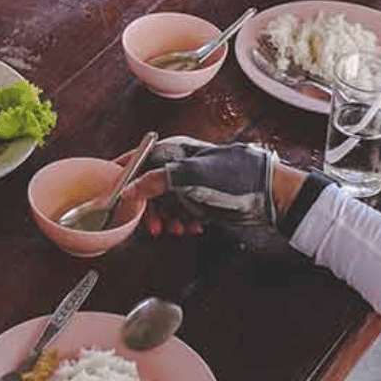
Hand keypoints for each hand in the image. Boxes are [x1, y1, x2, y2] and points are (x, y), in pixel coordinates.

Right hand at [117, 137, 277, 237]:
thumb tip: (129, 188)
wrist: (269, 192)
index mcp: (175, 151)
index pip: (139, 159)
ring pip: (165, 205)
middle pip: (149, 188)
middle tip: (152, 226)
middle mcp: (180, 166)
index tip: (110, 192)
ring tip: (176, 229)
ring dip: (167, 219)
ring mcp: (191, 184)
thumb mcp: (192, 176)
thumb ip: (157, 181)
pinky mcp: (202, 200)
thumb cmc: (236, 175)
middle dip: (149, 209)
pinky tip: (191, 227)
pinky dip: (183, 223)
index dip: (123, 174)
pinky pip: (182, 213)